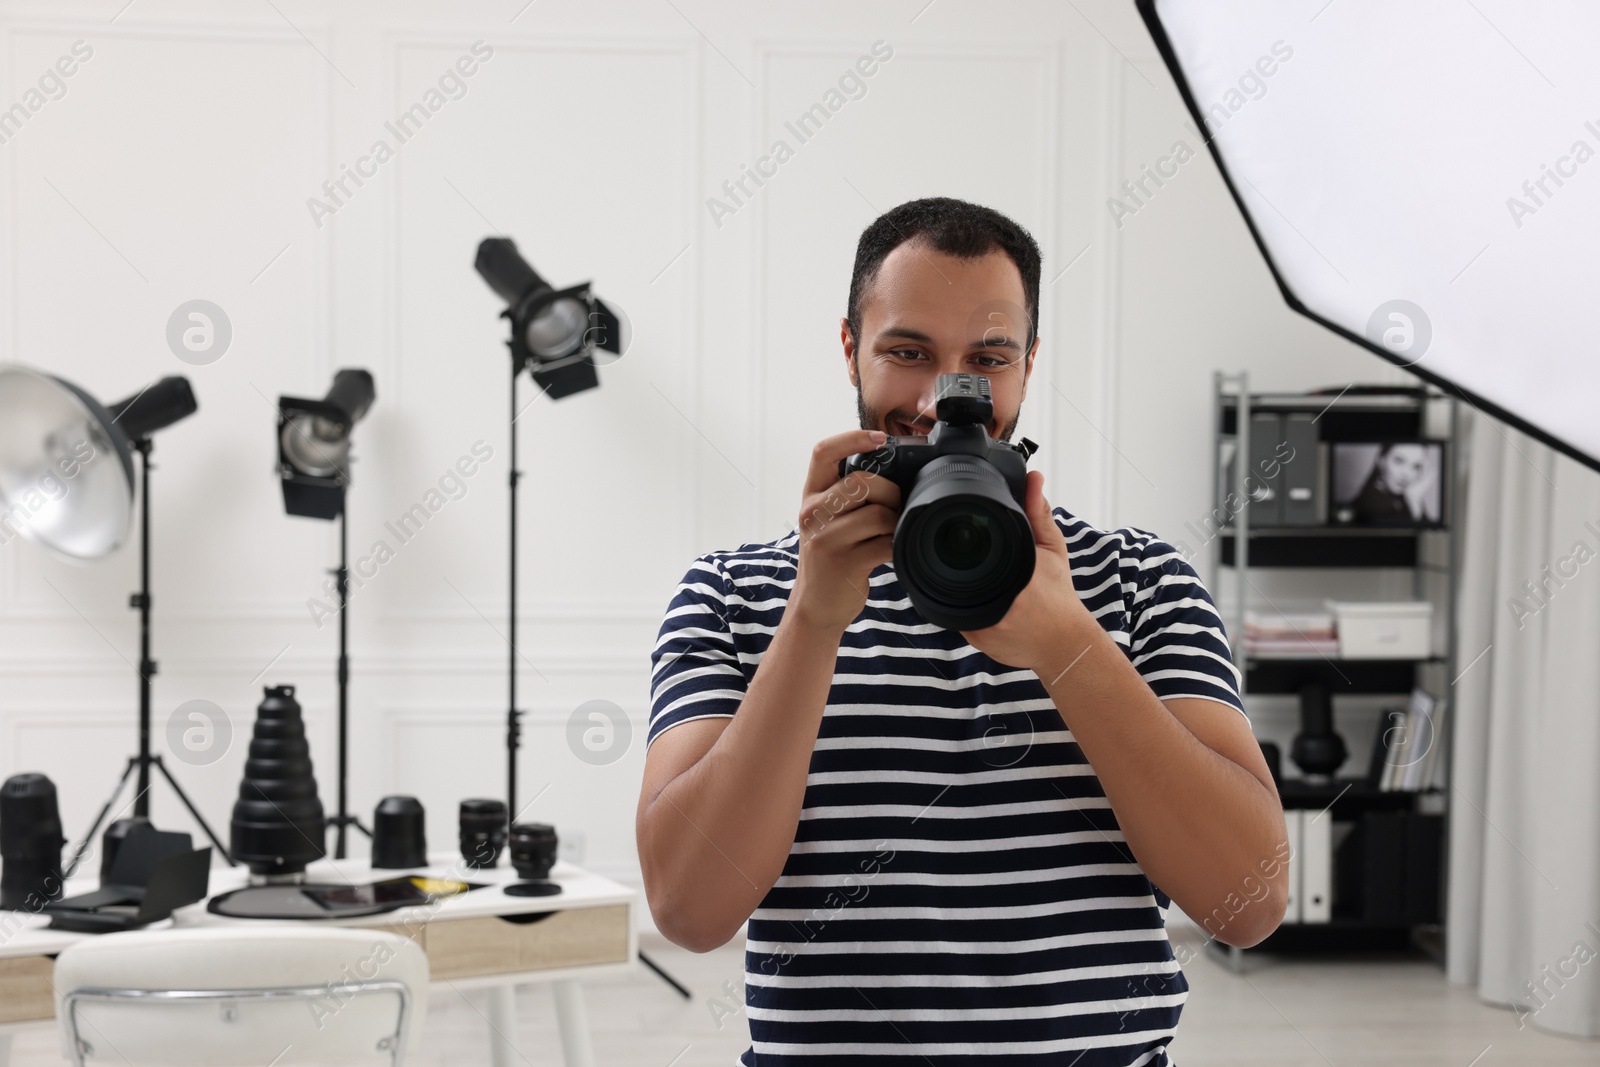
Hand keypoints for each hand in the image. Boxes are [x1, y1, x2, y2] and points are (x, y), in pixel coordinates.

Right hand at [789, 429, 903, 632]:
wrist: (815, 606)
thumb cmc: (829, 557)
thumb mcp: (826, 520)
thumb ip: (846, 494)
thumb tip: (893, 469)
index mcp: (810, 496)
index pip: (823, 452)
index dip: (853, 438)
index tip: (880, 438)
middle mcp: (812, 513)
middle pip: (863, 482)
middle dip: (891, 493)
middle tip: (895, 509)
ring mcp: (825, 539)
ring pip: (878, 513)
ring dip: (896, 522)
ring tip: (891, 532)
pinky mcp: (844, 563)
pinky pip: (885, 543)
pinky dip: (895, 546)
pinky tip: (889, 552)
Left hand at [959, 470, 1091, 673]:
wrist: (1065, 644)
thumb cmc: (1059, 595)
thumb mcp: (1052, 549)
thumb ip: (1039, 513)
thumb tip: (1034, 478)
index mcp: (1011, 572)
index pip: (965, 551)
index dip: (954, 542)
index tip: (954, 537)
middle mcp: (993, 598)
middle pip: (951, 570)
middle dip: (952, 562)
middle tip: (960, 556)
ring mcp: (979, 621)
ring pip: (948, 593)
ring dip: (952, 584)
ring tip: (965, 578)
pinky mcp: (974, 638)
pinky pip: (955, 615)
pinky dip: (959, 605)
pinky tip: (971, 600)